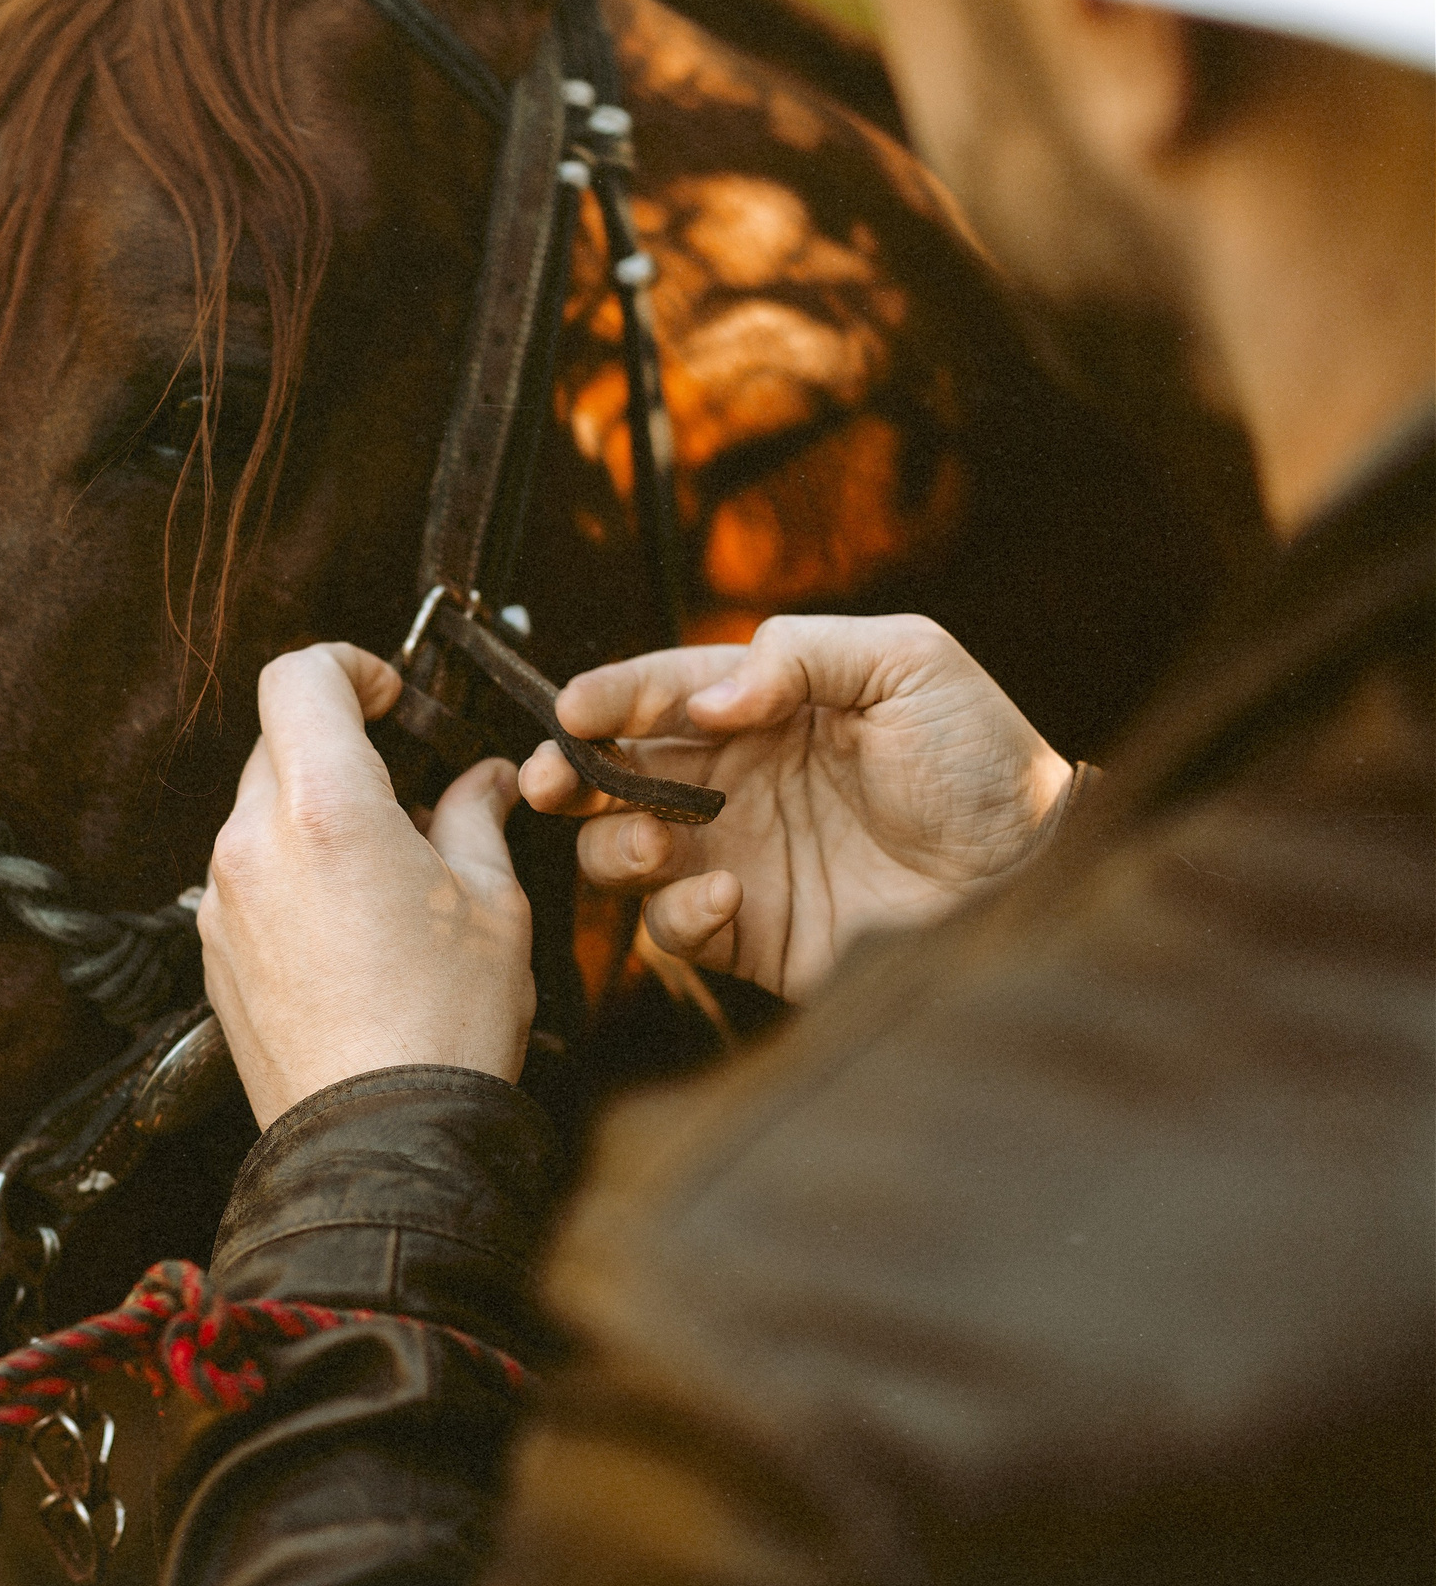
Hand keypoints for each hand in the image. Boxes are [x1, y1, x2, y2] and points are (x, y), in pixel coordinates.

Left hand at [201, 643, 533, 1128]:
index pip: (298, 676)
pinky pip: (247, 878)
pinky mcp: (211, 951)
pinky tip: (351, 927)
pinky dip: (293, 875)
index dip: (349, 667)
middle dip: (344, 751)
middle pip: (279, 743)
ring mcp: (222, 899)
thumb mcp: (492, 904)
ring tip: (390, 874)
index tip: (389, 697)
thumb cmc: (442, 1029)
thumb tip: (483, 780)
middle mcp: (253, 843)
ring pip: (262, 813)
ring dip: (318, 817)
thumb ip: (477, 817)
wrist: (379, 1142)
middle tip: (412, 794)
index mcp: (324, 809)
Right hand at [521, 614, 1071, 1001]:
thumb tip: (708, 696)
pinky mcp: (746, 932)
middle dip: (569, 774)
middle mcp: (734, 783)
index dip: (611, 697)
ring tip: (650, 843)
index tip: (575, 709)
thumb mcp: (909, 661)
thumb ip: (803, 653)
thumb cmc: (983, 759)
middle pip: (614, 774)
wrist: (1033, 875)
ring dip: (611, 846)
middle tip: (552, 780)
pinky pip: (670, 928)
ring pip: (619, 852)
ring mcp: (734, 858)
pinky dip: (676, 913)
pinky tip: (727, 893)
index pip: (662, 694)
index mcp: (764, 710)